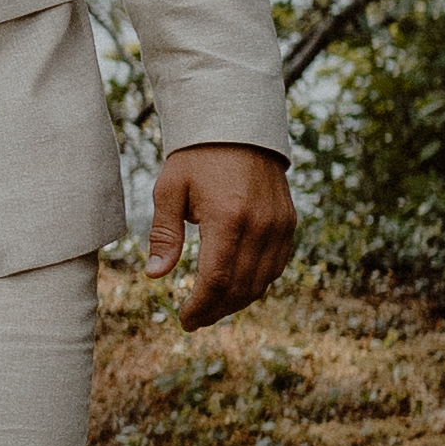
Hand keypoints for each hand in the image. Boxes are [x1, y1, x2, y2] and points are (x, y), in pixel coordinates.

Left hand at [147, 142, 296, 329]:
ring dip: (236, 302)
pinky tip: (236, 287)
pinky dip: (256, 283)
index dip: (200, 306)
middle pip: (240, 288)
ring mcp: (279, 226)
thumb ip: (164, 234)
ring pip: (261, 282)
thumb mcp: (170, 190)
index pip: (216, 280)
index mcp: (227, 218)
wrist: (238, 126)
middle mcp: (260, 226)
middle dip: (215, 310)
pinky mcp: (289, 223)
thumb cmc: (197, 157)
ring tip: (211, 307)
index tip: (184, 319)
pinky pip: (276, 267)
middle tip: (195, 319)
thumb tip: (155, 274)